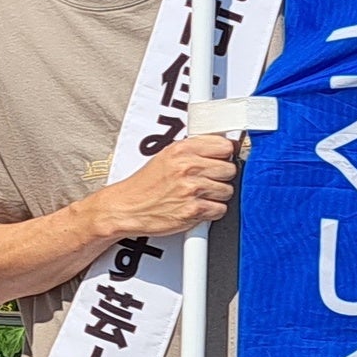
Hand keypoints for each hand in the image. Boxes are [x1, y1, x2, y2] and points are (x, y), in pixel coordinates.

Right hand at [94, 133, 240, 239]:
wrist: (127, 208)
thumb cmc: (145, 185)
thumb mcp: (166, 157)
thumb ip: (192, 150)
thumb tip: (222, 147)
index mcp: (182, 150)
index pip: (224, 145)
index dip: (225, 155)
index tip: (223, 159)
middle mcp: (187, 167)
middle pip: (229, 169)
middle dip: (221, 177)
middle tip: (208, 180)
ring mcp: (191, 189)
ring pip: (227, 190)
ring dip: (217, 195)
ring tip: (200, 195)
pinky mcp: (193, 210)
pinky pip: (220, 209)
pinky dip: (212, 211)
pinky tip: (198, 207)